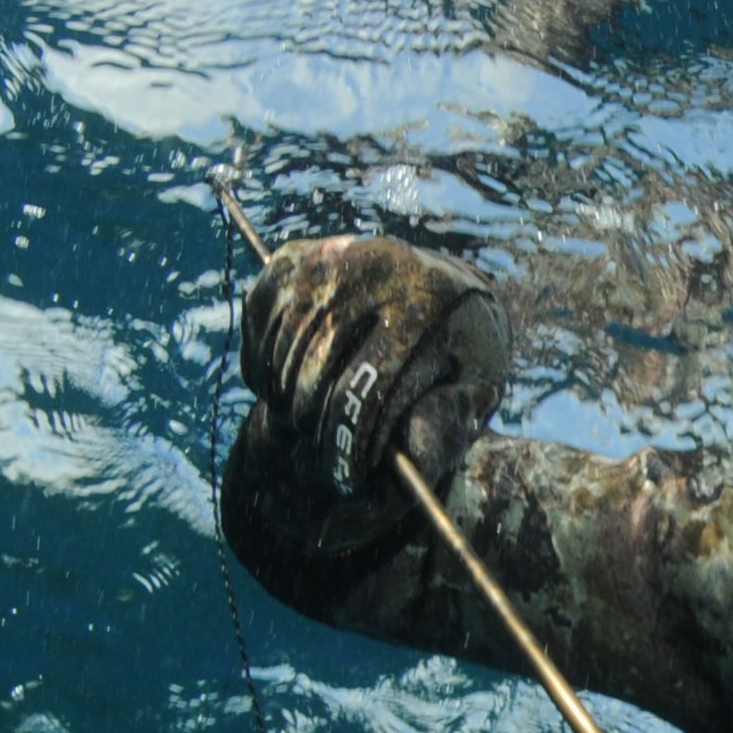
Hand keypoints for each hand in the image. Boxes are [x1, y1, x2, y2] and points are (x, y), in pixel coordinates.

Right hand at [240, 236, 510, 503]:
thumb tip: (408, 464)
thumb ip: (447, 426)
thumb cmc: (459, 350)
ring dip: (286, 400)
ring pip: (281, 352)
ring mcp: (328, 257)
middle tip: (325, 447)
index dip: (349, 442)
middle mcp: (372, 268)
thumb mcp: (476, 386)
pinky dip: (262, 363)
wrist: (443, 285)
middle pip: (313, 371)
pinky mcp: (294, 256)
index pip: (365, 388)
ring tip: (308, 421)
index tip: (346, 476)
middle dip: (314, 426)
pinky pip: (257, 323)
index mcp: (424, 302)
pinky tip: (287, 383)